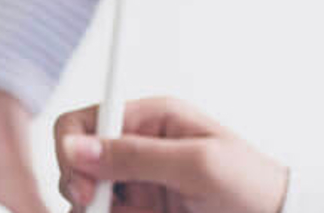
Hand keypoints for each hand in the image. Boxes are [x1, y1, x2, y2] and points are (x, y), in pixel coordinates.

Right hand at [55, 97, 287, 212]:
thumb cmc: (252, 185)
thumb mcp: (197, 165)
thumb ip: (136, 155)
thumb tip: (77, 146)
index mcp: (150, 119)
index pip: (85, 121)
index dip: (71, 151)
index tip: (83, 187)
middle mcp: (138, 150)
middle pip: (77, 166)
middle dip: (82, 192)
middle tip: (100, 212)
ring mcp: (138, 186)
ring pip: (89, 201)